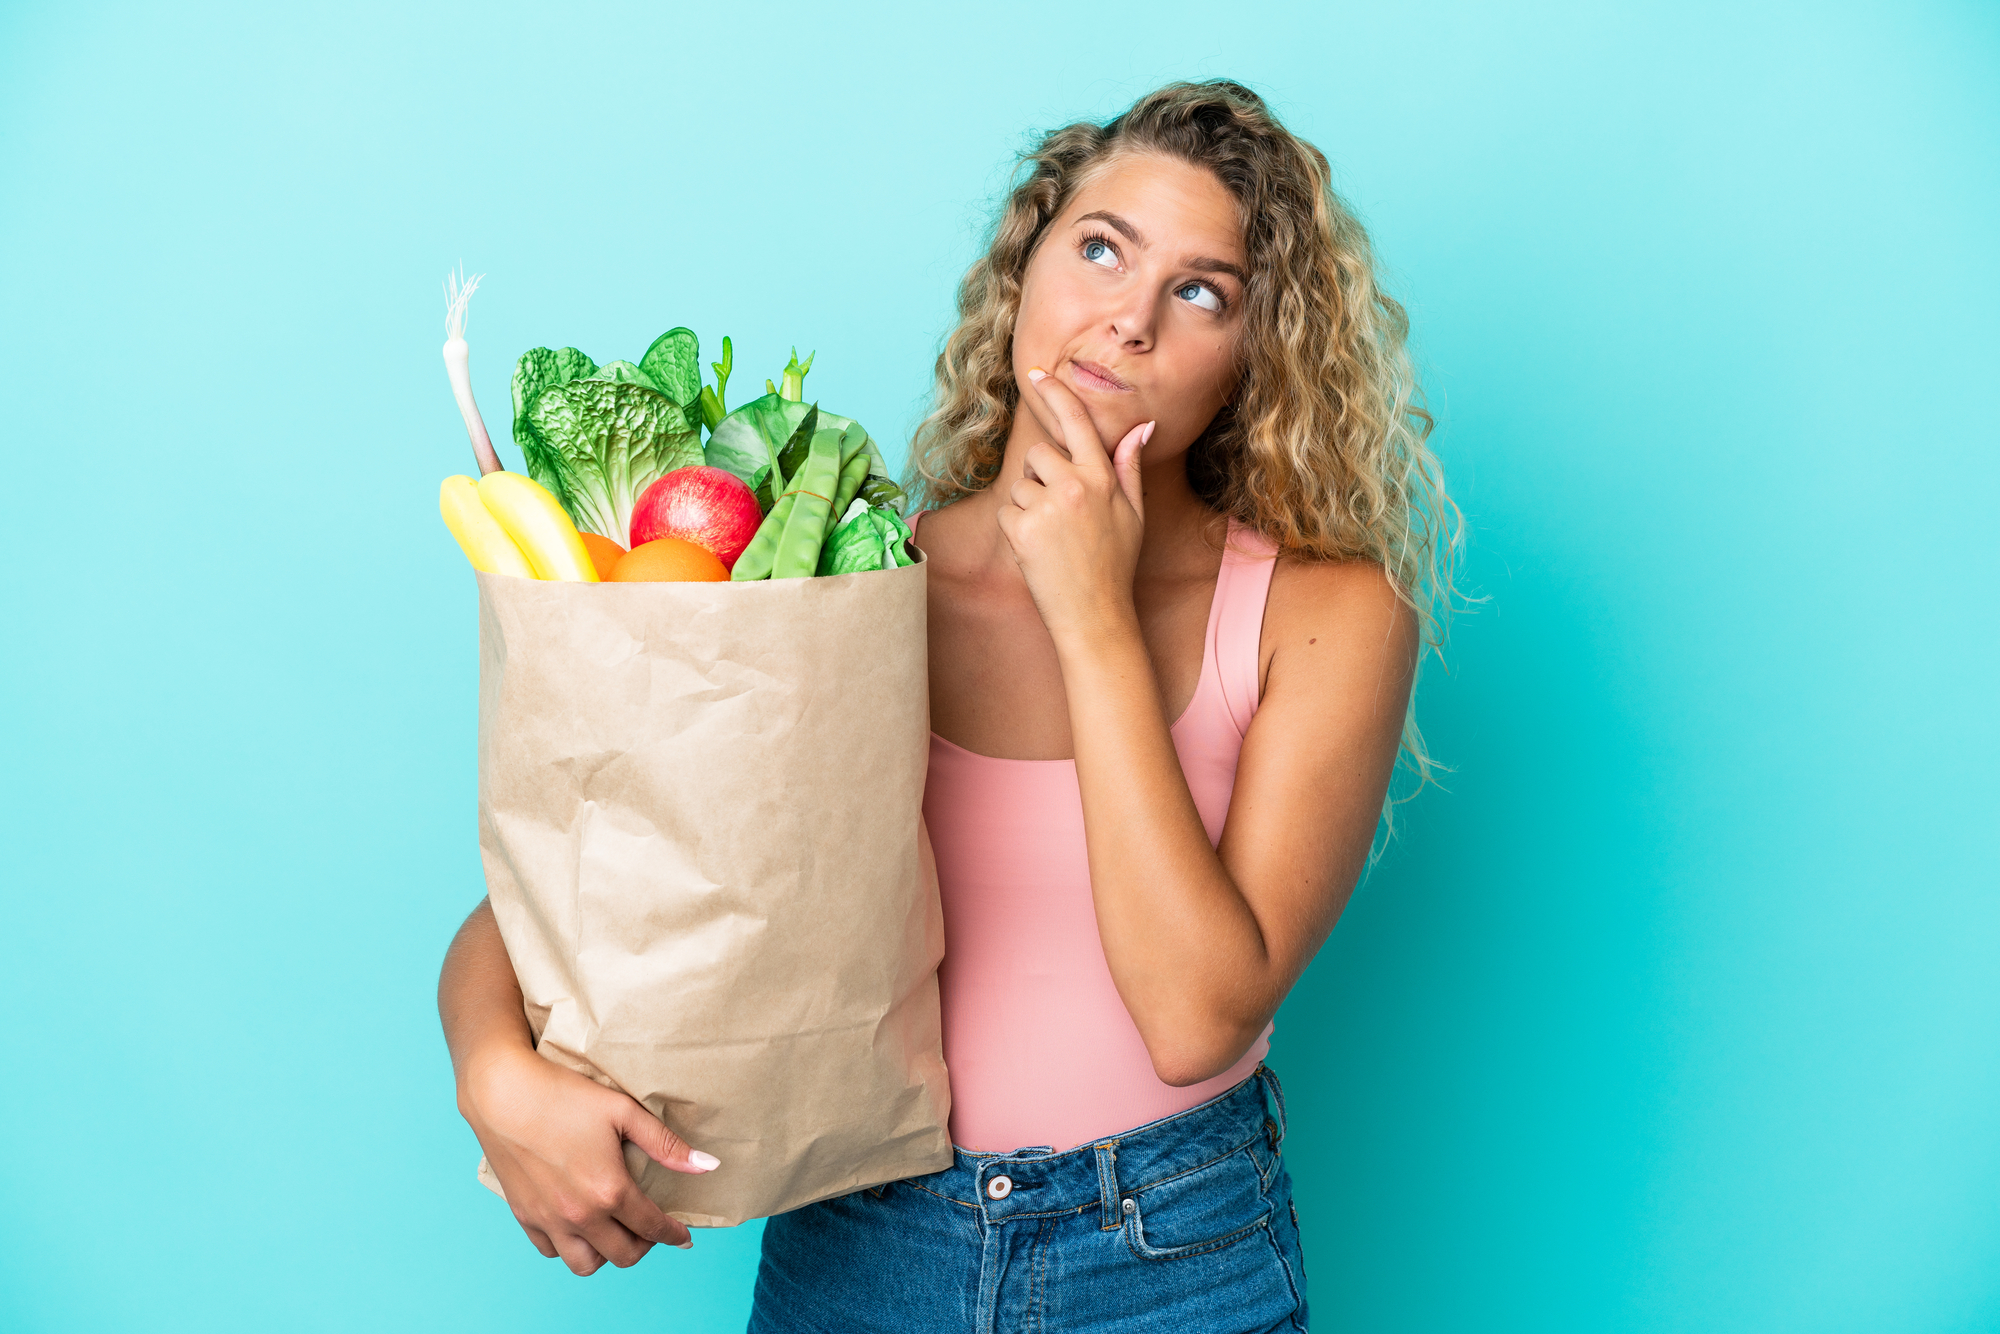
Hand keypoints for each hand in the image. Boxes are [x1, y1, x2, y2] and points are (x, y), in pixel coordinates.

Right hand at [458, 1043, 717, 1274]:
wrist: (503, 1093)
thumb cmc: (563, 1096)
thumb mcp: (622, 1111)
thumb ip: (665, 1144)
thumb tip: (707, 1166)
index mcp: (609, 1191)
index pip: (652, 1228)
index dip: (674, 1235)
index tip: (684, 1236)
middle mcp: (580, 1215)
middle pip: (624, 1255)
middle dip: (646, 1246)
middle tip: (650, 1227)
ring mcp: (549, 1220)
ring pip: (585, 1264)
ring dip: (607, 1254)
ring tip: (615, 1231)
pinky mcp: (525, 1216)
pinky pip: (552, 1251)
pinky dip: (570, 1247)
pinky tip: (579, 1226)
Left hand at [997, 366, 1154, 642]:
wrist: (1094, 614)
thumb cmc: (1115, 563)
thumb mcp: (1133, 512)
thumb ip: (1129, 466)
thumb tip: (1142, 426)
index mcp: (1101, 477)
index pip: (1077, 422)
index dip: (1055, 393)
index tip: (1036, 374)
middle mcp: (1073, 486)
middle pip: (1039, 453)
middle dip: (1041, 475)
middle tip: (1059, 511)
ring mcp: (1045, 507)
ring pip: (1020, 484)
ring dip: (1028, 505)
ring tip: (1053, 537)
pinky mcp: (1020, 529)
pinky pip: (1007, 510)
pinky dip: (1016, 527)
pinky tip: (1038, 549)